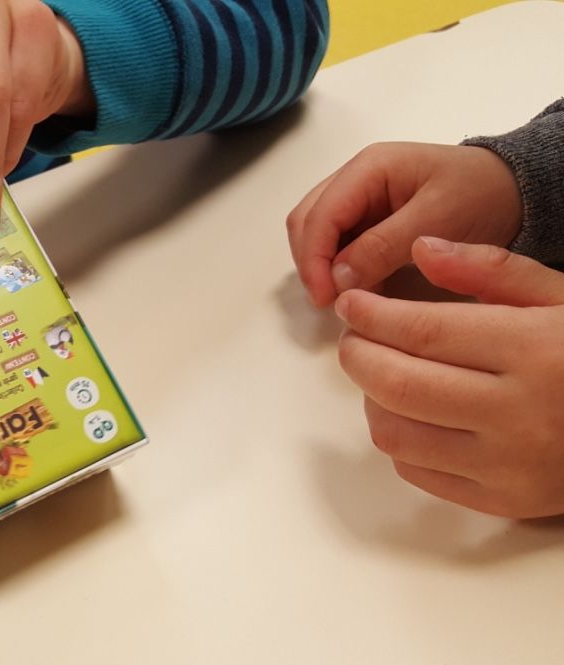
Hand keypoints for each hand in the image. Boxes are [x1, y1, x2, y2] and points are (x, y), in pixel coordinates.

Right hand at [287, 142, 522, 307]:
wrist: (517, 191)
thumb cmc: (482, 194)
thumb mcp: (437, 219)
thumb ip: (383, 246)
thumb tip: (337, 279)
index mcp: (368, 168)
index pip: (319, 214)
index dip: (313, 258)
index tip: (324, 297)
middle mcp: (354, 179)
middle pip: (306, 221)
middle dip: (311, 263)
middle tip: (330, 301)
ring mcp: (358, 199)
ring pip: (316, 233)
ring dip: (321, 266)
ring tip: (343, 296)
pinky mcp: (367, 219)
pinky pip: (337, 244)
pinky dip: (338, 267)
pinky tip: (357, 286)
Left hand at [336, 237, 563, 517]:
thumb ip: (492, 270)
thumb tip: (422, 249)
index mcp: (536, 350)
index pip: (423, 331)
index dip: (372, 315)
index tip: (353, 303)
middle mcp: (520, 413)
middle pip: (397, 383)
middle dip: (358, 355)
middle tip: (356, 338)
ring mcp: (510, 465)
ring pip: (395, 433)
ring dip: (372, 398)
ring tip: (385, 372)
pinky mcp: (504, 502)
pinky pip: (417, 472)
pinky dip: (399, 438)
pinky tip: (415, 413)